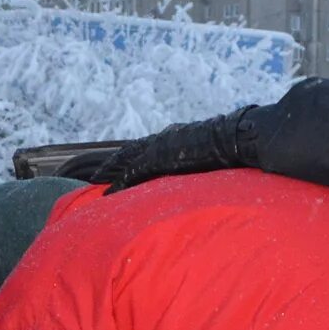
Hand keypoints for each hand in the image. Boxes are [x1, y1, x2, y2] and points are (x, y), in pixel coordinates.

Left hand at [68, 111, 252, 190]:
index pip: (146, 147)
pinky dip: (121, 183)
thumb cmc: (229, 145)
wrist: (233, 138)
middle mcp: (163, 139)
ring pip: (126, 160)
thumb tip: (208, 168)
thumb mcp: (211, 153)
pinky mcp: (159, 158)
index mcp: (174, 137)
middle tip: (96, 173)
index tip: (120, 165)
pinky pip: (133, 173)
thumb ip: (202, 158)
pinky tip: (109, 192)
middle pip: (129, 151)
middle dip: (112, 163)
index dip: (130, 157)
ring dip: (109, 170)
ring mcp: (160, 147)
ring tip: (95, 181)